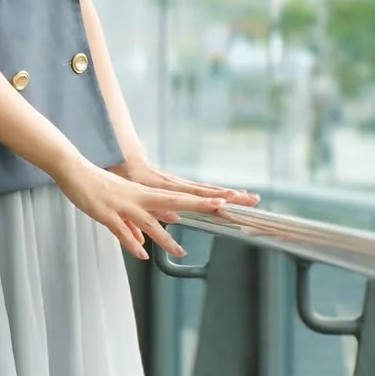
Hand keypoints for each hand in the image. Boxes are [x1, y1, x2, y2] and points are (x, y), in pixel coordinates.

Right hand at [53, 155, 244, 260]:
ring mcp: (123, 206)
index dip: (201, 200)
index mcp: (144, 195)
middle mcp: (139, 198)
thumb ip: (133, 225)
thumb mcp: (120, 205)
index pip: (178, 198)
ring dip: (166, 238)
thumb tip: (143, 242)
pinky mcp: (107, 213)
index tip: (223, 201)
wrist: (75, 171)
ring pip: (149, 223)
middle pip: (174, 202)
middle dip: (199, 205)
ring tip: (181, 251)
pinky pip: (121, 230)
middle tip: (222, 206)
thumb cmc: (97, 186)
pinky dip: (132, 243)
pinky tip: (141, 254)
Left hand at [110, 155, 260, 207]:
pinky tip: (232, 194)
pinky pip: (201, 187)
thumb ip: (150, 208)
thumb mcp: (131, 194)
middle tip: (250, 199)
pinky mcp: (180, 183)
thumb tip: (174, 218)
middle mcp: (175, 183)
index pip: (191, 194)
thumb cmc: (124, 176)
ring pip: (208, 188)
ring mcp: (179, 182)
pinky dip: (218, 191)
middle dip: (230, 196)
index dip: (208, 199)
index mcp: (163, 187)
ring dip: (229, 193)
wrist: (123, 157)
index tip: (225, 202)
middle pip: (207, 190)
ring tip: (249, 197)